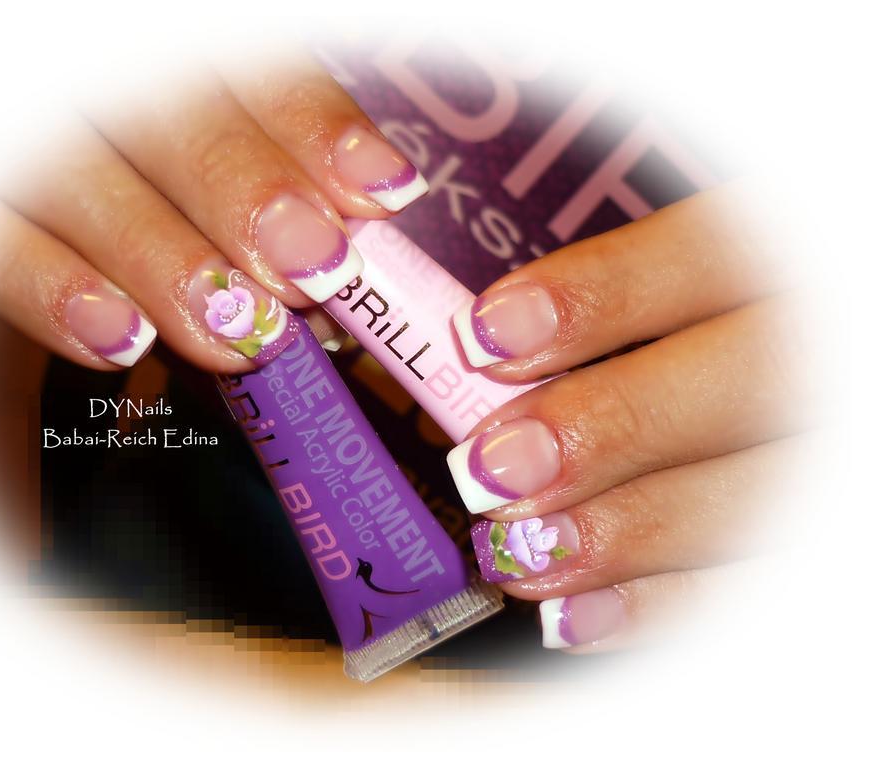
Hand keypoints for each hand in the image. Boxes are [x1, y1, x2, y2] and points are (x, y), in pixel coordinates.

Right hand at [0, 53, 425, 370]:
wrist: (21, 193)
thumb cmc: (143, 185)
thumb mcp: (204, 159)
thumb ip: (274, 171)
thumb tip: (365, 226)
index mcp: (163, 51)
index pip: (242, 64)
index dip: (312, 126)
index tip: (378, 193)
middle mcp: (86, 76)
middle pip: (164, 112)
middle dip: (249, 191)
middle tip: (314, 270)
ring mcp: (9, 135)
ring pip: (76, 175)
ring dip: (170, 260)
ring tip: (240, 331)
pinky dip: (57, 292)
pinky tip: (125, 341)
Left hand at [447, 182, 808, 651]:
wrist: (782, 392)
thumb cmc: (703, 334)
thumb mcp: (680, 284)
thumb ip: (597, 298)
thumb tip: (451, 309)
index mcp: (783, 257)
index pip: (708, 254)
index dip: (594, 298)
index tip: (482, 336)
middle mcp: (829, 350)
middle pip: (744, 379)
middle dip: (605, 427)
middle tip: (488, 469)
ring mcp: (839, 447)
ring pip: (759, 492)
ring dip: (623, 533)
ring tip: (518, 553)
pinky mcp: (833, 536)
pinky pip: (762, 578)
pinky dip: (663, 606)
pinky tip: (571, 616)